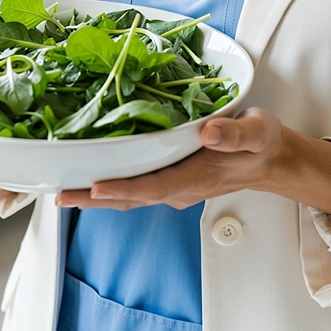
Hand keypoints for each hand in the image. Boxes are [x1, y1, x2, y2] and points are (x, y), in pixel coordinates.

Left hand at [55, 107, 314, 211]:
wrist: (271, 160)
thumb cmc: (262, 143)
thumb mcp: (257, 132)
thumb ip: (235, 134)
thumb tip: (209, 133)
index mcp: (197, 176)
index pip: (153, 187)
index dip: (122, 189)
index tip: (94, 188)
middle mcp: (180, 188)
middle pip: (131, 197)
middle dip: (94, 198)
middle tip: (58, 195)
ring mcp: (174, 187)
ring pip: (129, 195)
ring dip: (96, 196)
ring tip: (62, 192)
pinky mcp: (170, 179)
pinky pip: (136, 186)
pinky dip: (111, 185)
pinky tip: (90, 180)